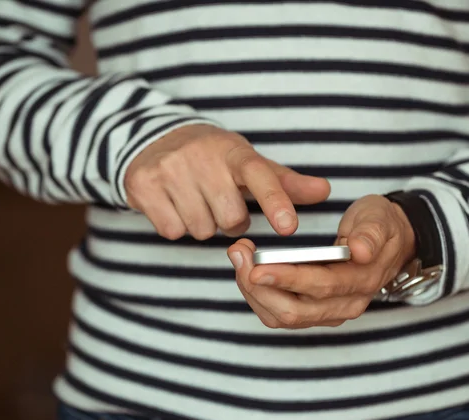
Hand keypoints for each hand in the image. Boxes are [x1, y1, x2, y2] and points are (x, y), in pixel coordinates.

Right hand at [124, 124, 330, 239]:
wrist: (152, 139)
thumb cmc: (212, 158)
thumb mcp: (247, 163)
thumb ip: (285, 182)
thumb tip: (326, 191)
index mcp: (233, 150)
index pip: (259, 176)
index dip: (275, 202)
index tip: (289, 226)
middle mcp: (201, 156)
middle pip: (231, 219)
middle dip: (230, 220)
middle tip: (220, 199)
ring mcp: (169, 169)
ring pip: (201, 229)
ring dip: (203, 223)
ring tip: (196, 198)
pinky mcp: (142, 185)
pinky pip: (172, 231)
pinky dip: (177, 225)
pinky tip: (175, 203)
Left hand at [228, 195, 416, 327]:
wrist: (390, 243)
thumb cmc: (380, 226)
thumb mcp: (380, 219)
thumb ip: (370, 234)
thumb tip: (360, 251)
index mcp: (362, 282)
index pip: (320, 286)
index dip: (286, 279)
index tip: (256, 267)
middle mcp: (346, 305)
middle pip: (294, 310)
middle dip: (259, 285)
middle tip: (238, 252)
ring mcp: (329, 313)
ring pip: (282, 317)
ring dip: (254, 291)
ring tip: (239, 256)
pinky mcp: (315, 313)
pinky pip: (279, 315)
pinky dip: (258, 296)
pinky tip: (246, 271)